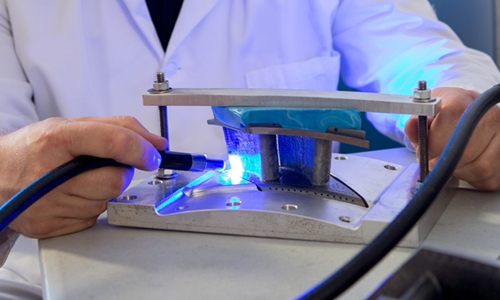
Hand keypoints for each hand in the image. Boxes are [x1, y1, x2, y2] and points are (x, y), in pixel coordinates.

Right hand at [0, 116, 166, 237]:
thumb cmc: (32, 149)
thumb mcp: (70, 125)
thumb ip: (117, 128)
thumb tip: (157, 144)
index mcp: (57, 140)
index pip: (114, 143)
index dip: (142, 149)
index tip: (154, 154)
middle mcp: (51, 175)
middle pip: (116, 180)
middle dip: (120, 172)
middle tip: (103, 166)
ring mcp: (49, 205)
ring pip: (107, 201)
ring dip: (104, 190)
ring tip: (79, 179)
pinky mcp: (49, 226)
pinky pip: (92, 218)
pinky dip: (90, 206)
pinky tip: (71, 195)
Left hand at [405, 87, 499, 189]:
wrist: (468, 116)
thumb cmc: (445, 115)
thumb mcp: (427, 114)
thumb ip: (418, 122)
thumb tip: (412, 125)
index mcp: (464, 100)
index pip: (452, 120)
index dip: (435, 142)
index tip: (425, 152)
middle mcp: (490, 116)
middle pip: (466, 150)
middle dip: (444, 162)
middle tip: (434, 162)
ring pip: (479, 167)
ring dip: (457, 172)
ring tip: (450, 162)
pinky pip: (488, 178)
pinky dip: (471, 178)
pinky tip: (464, 166)